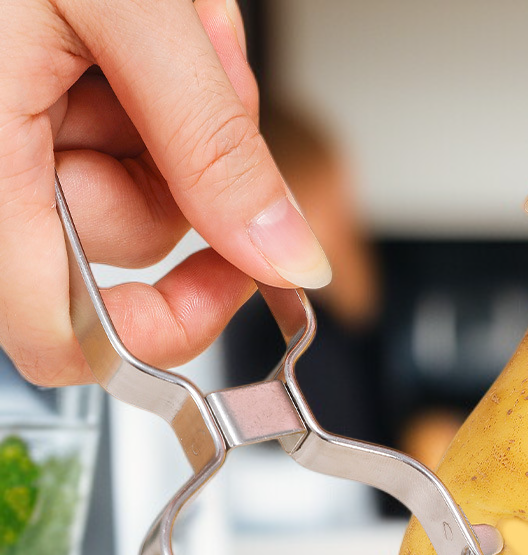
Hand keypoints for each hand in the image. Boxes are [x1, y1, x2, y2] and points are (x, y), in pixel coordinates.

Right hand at [1, 0, 330, 386]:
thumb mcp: (128, 11)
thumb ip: (214, 148)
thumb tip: (288, 254)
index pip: (64, 337)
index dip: (159, 331)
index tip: (235, 277)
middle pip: (119, 241)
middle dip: (186, 164)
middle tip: (196, 73)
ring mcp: (6, 139)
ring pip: (128, 183)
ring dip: (178, 116)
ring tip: (163, 26)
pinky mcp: (26, 108)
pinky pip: (114, 136)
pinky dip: (153, 92)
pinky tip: (143, 29)